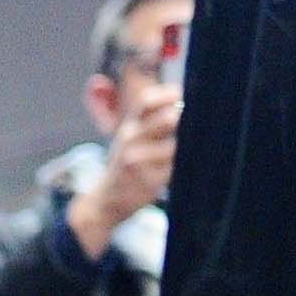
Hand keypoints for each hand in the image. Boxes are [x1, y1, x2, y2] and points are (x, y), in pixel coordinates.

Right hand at [66, 81, 180, 259]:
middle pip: (167, 119)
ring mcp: (137, 161)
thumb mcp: (131, 136)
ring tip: (181, 153)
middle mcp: (130, 140)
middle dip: (182, 121)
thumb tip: (184, 104)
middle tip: (188, 127)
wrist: (106, 200)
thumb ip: (153, 119)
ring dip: (184, 149)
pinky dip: (180, 168)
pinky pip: (175, 169)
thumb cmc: (128, 162)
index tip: (180, 97)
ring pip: (175, 146)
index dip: (167, 95)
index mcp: (129, 125)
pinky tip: (175, 171)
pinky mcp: (149, 182)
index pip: (147, 101)